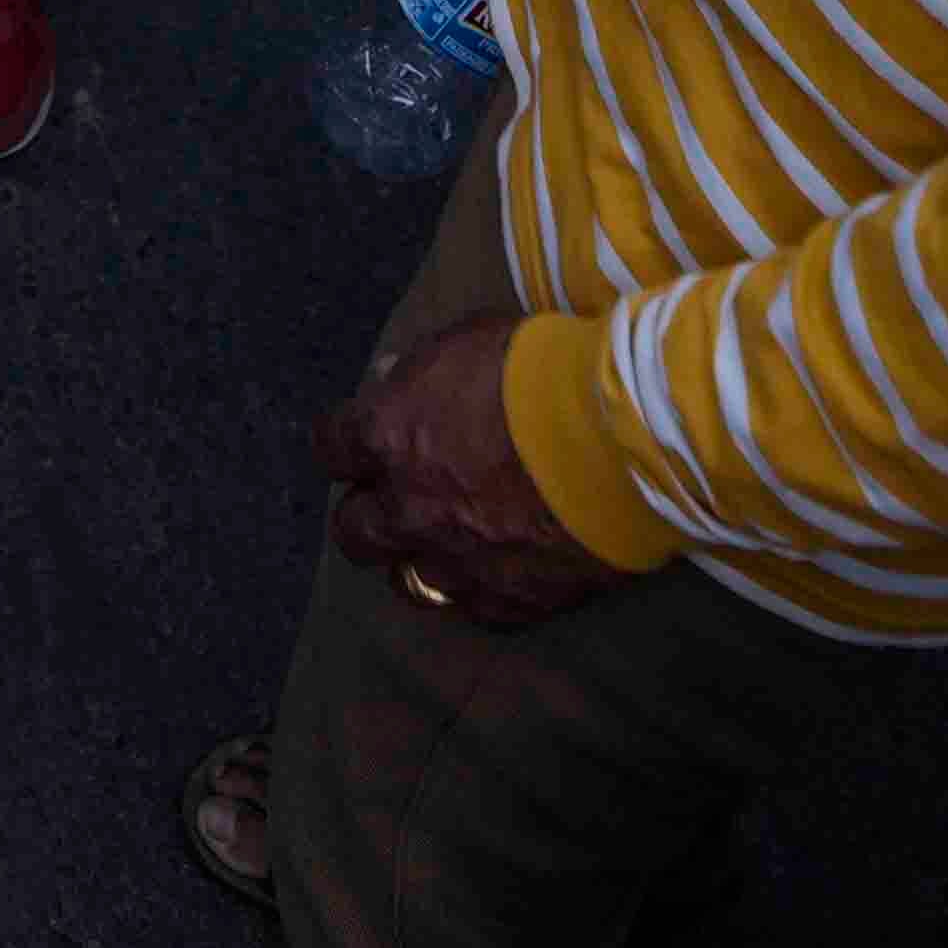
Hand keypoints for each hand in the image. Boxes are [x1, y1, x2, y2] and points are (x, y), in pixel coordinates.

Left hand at [313, 313, 626, 624]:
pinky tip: (501, 568)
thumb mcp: (467, 341)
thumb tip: (390, 383)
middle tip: (397, 500)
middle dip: (369, 514)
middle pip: (354, 531)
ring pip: (407, 581)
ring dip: (418, 559)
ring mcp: (454, 563)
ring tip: (446, 543)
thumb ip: (419, 371)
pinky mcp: (505, 601)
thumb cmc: (540, 372)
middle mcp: (406, 509)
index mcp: (387, 437)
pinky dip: (480, 587)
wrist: (616, 442)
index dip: (345, 446)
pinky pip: (474, 606)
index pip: (331, 448)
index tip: (362, 444)